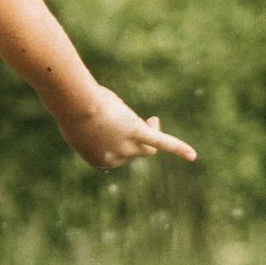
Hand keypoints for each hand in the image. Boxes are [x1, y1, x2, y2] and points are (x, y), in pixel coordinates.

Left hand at [60, 87, 196, 168]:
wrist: (76, 104)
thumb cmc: (73, 109)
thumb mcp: (82, 123)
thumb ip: (94, 128)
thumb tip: (100, 120)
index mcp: (99, 160)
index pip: (116, 155)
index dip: (118, 140)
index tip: (113, 124)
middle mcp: (115, 158)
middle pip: (133, 152)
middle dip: (133, 137)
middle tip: (127, 117)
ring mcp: (127, 147)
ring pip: (148, 149)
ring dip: (151, 135)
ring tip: (151, 121)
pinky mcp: (138, 133)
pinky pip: (163, 143)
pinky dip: (178, 148)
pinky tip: (192, 155)